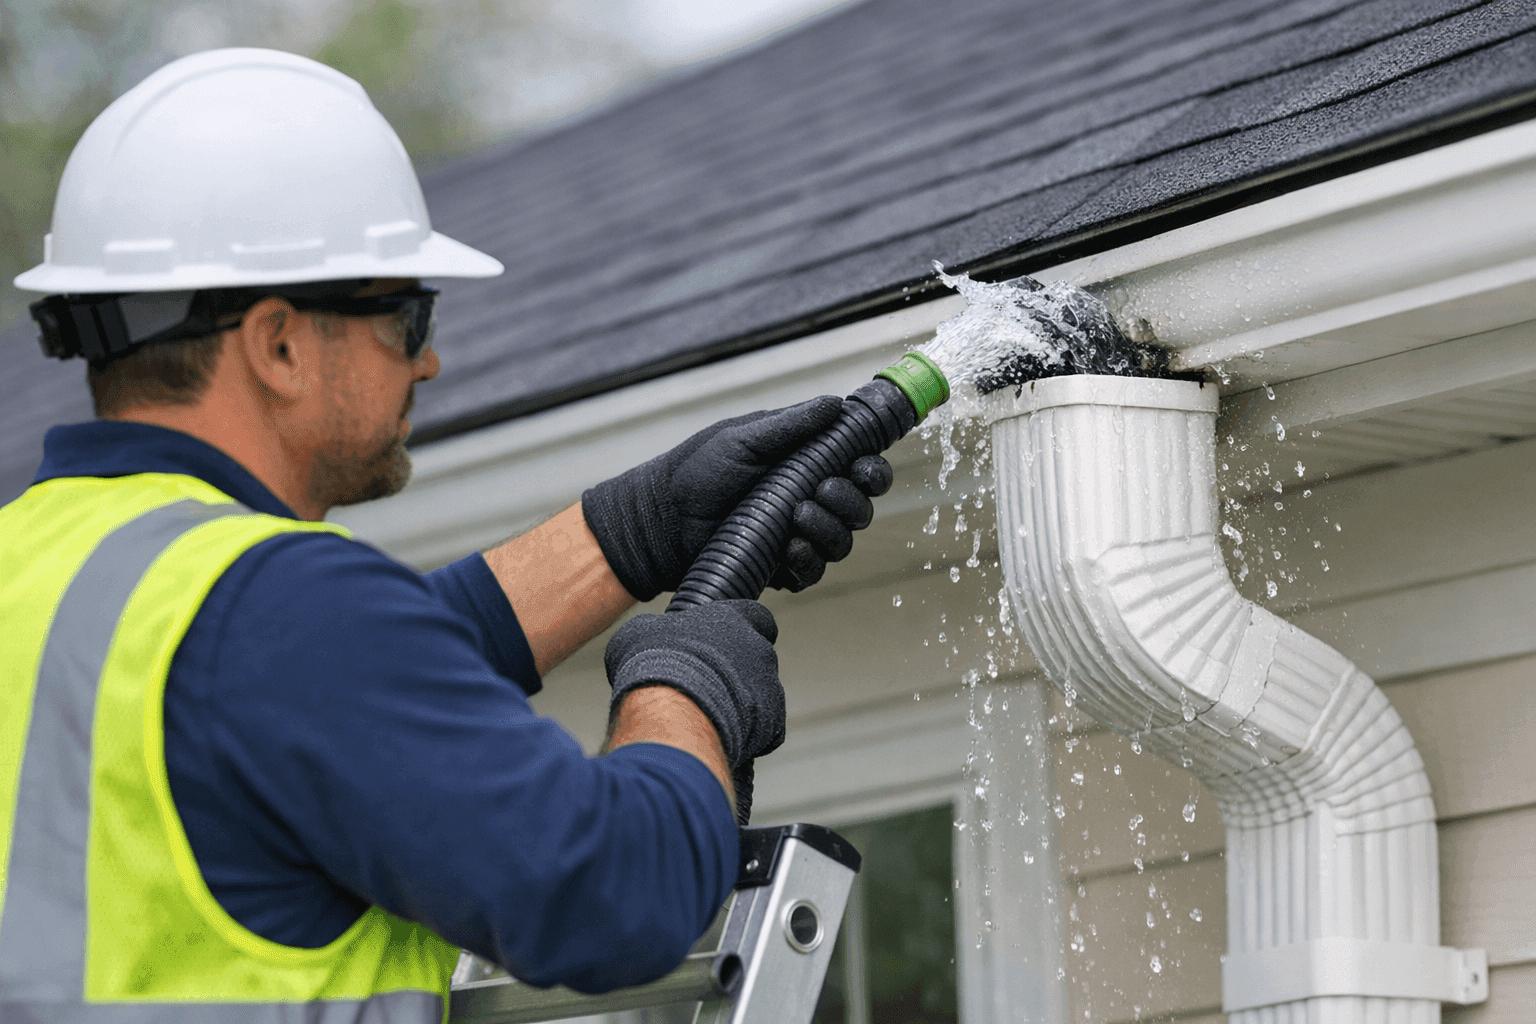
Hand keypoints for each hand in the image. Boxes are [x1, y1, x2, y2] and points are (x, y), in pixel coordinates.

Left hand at [582, 398, 894, 599]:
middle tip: (823, 489)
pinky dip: (807, 561)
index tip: (863, 467)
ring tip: (796, 516)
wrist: (658, 520)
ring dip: (830, 529)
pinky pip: (813, 571)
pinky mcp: (781, 567)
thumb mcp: (743, 439)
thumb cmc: (696, 471)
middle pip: (860, 506)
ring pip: (842, 541)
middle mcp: (808, 499)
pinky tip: (787, 549)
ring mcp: (796, 535)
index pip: (858, 467)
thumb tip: (837, 404)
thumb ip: (791, 425)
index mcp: (805, 464)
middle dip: (851, 499)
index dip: (871, 468)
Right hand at [604, 600, 783, 768]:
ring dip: (743, 703)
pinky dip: (750, 736)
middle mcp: (758, 649)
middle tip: (708, 685)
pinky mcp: (773, 722)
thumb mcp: (637, 634)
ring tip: (709, 717)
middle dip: (738, 672)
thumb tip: (648, 635)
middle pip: (758, 658)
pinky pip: (767, 729)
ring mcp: (770, 686)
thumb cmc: (656, 668)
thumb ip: (653, 628)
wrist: (672, 715)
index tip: (729, 640)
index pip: (755, 615)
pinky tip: (722, 737)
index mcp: (732, 619)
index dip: (744, 627)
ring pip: (763, 694)